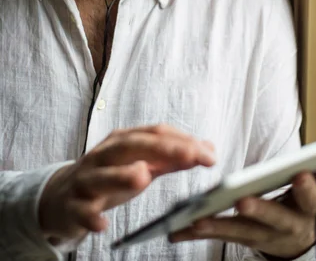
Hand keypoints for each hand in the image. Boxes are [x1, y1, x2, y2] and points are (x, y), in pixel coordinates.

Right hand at [39, 124, 214, 242]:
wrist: (62, 196)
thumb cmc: (109, 175)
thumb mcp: (141, 163)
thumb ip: (172, 158)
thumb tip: (207, 149)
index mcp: (123, 141)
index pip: (154, 134)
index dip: (182, 141)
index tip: (208, 154)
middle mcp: (104, 155)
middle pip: (130, 146)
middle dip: (160, 149)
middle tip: (189, 156)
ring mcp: (86, 179)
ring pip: (102, 174)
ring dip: (122, 174)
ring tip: (143, 176)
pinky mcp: (73, 205)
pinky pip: (81, 210)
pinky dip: (90, 216)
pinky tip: (102, 225)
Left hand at [171, 148, 315, 258]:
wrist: (300, 240)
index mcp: (307, 208)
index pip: (309, 197)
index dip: (305, 187)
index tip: (300, 174)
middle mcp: (283, 225)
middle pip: (270, 217)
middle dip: (258, 209)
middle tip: (242, 198)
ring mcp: (259, 234)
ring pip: (237, 230)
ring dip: (216, 223)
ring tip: (195, 216)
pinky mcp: (238, 235)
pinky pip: (216, 235)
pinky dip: (196, 231)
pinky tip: (174, 227)